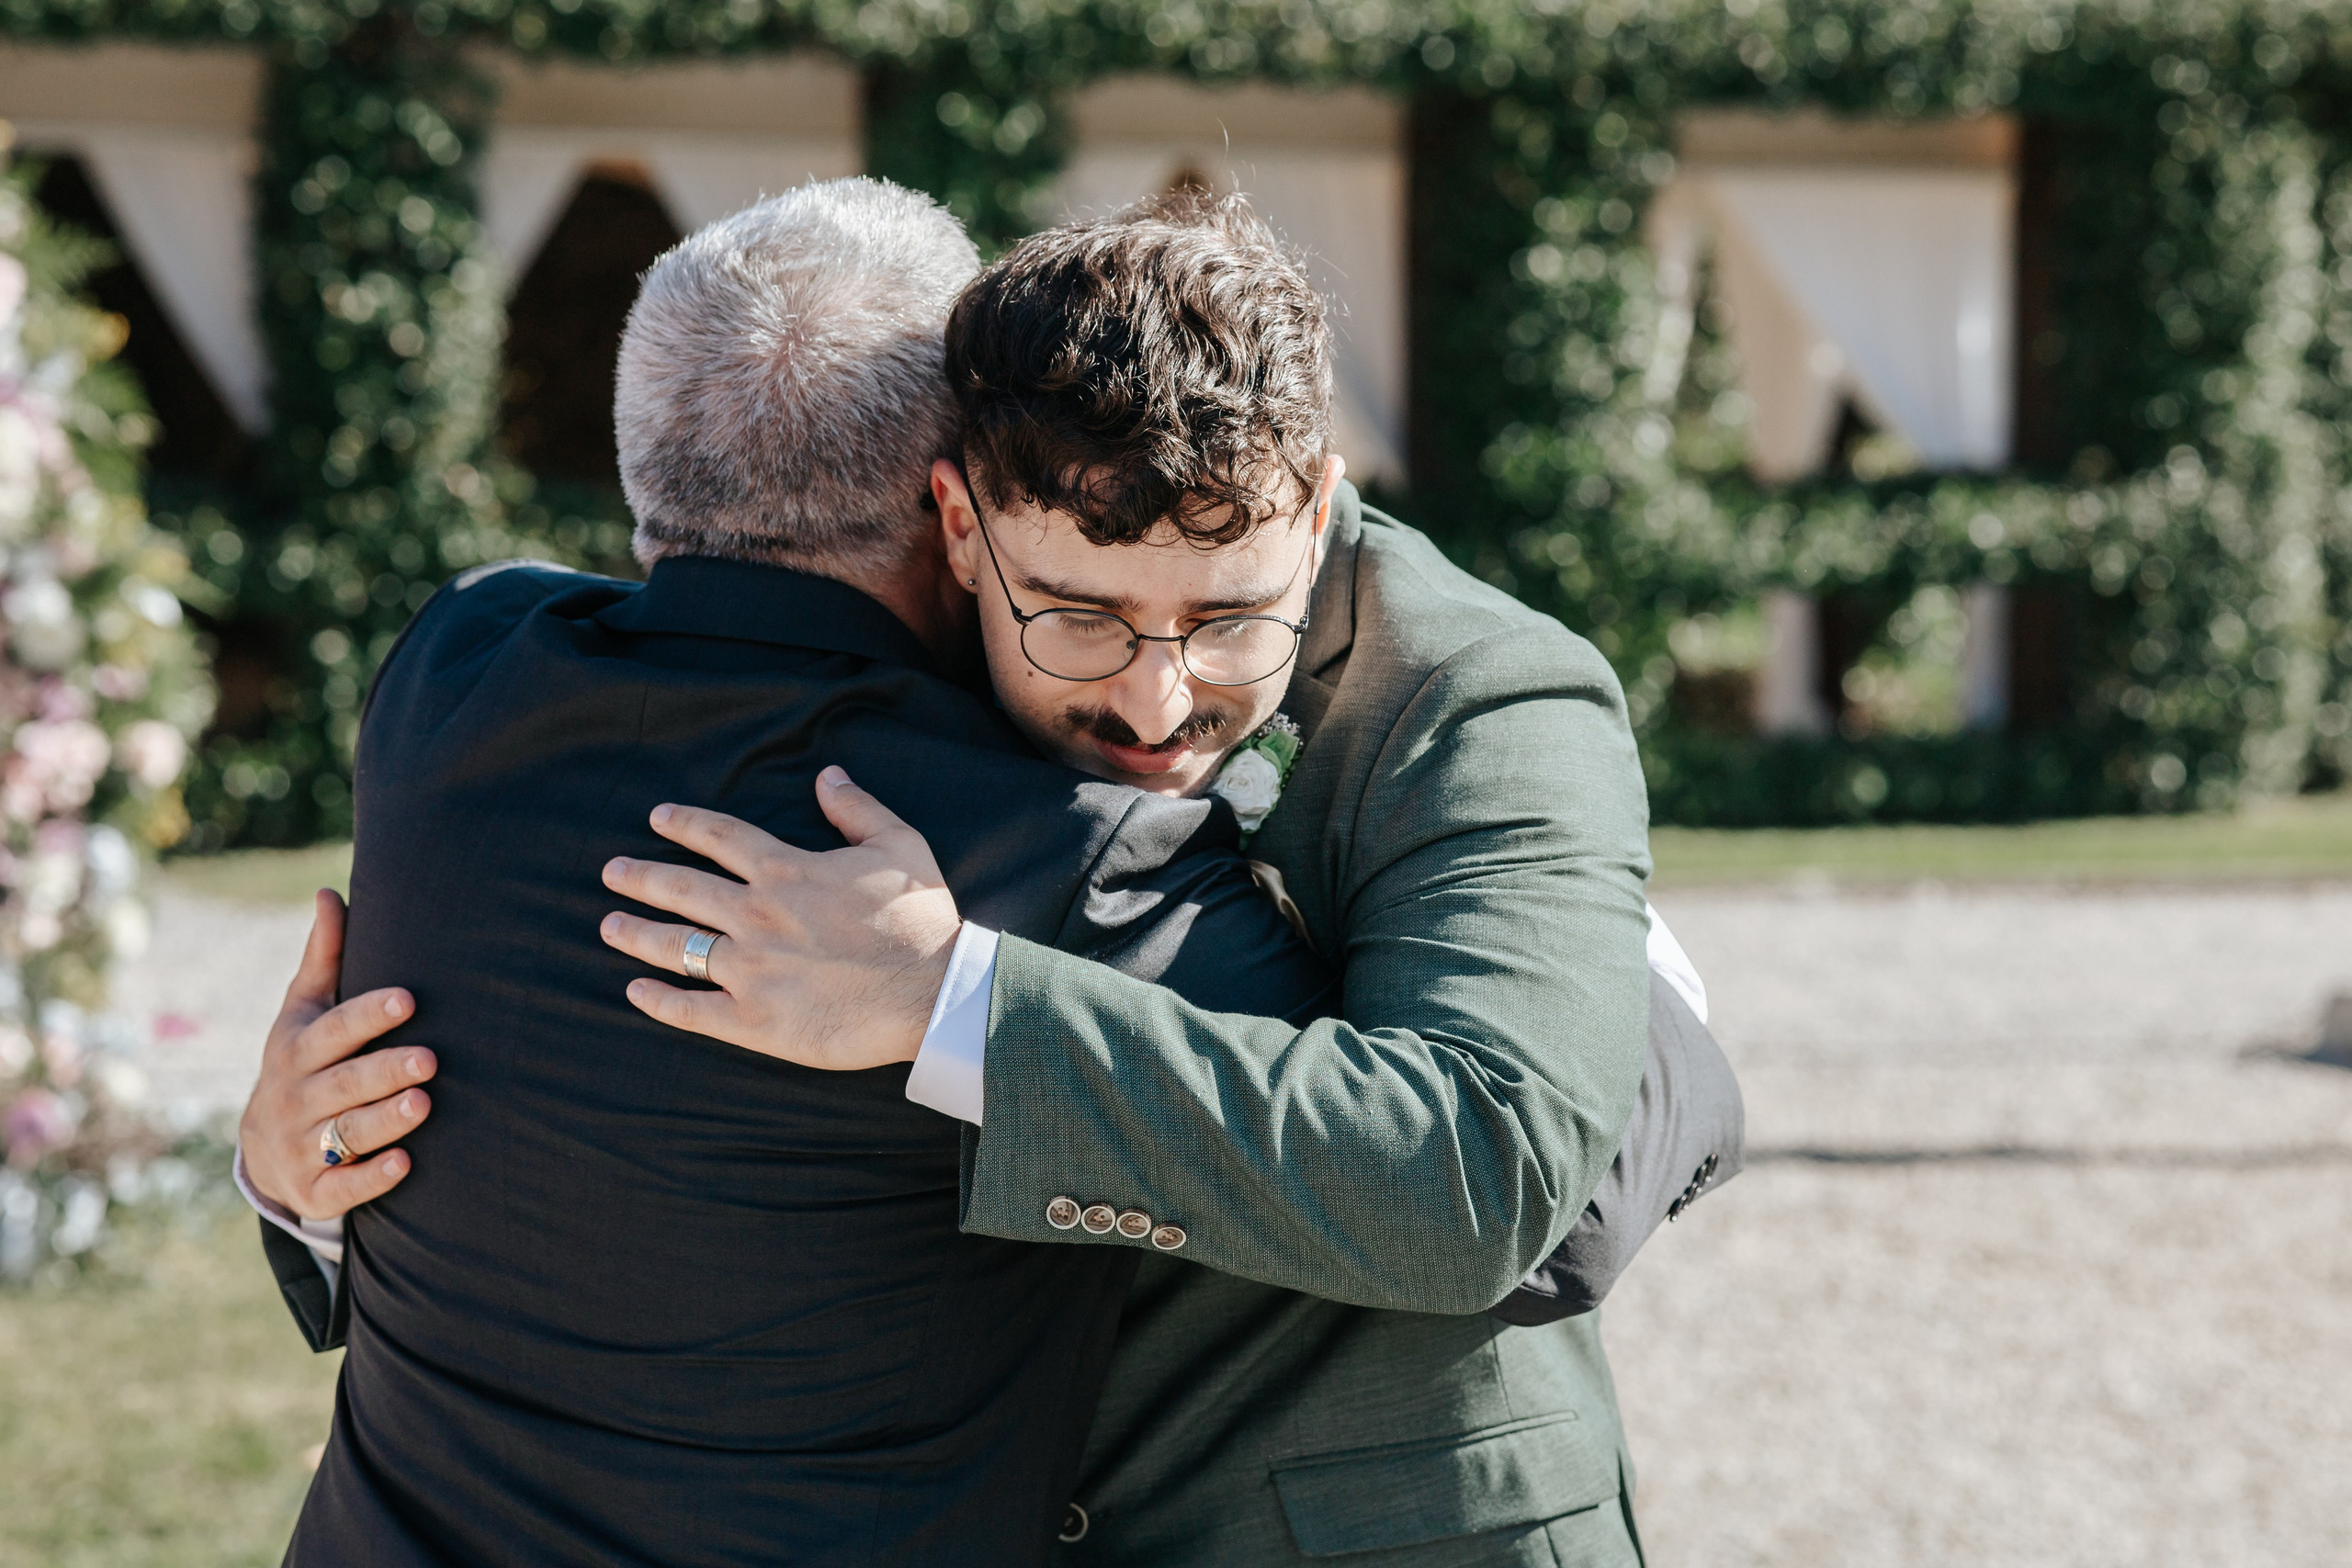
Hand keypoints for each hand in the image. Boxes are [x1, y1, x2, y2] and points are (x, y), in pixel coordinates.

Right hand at [236, 890, 436, 1220]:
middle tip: (430, 1059)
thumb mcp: (304, 1011)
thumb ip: (325, 957)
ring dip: (385, 1121)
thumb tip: (330, 892)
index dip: (368, 1015)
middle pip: (343, 1083)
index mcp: (296, 1049)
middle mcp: (295, 1097)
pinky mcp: (314, 1189)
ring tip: (424, 1103)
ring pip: (345, 1134)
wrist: (265, 1148)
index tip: (408, 999)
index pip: (334, 1030)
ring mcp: (301, 1146)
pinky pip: (342, 1188)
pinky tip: (404, 1164)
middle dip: (384, 1071)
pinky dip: (371, 1179)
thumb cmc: (303, 1061)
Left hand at [599, 766, 961, 1070]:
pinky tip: (635, 990)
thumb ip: (857, 809)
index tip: (658, 818)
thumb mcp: (899, 845)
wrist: (932, 994)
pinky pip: (690, 1008)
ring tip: (609, 925)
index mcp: (786, 871)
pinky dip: (658, 999)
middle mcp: (756, 915)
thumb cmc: (920, 920)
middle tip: (611, 872)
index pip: (720, 837)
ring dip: (636, 932)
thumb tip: (826, 774)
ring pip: (674, 945)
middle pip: (680, 889)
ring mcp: (750, 969)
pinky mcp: (753, 1019)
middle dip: (640, 876)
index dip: (685, 824)